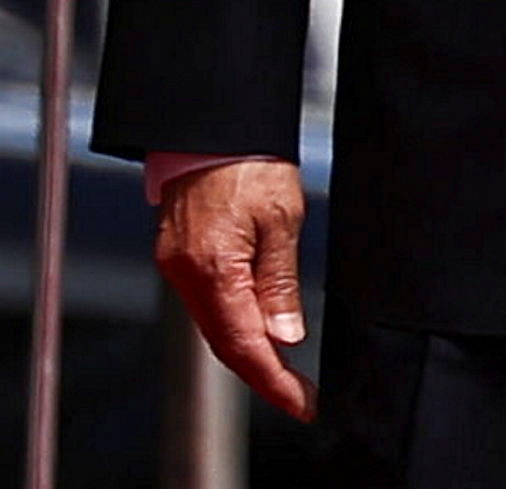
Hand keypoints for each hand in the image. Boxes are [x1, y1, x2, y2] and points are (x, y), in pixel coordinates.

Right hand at [155, 160, 314, 421]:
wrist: (211, 130)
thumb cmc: (249, 162)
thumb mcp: (282, 219)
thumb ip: (280, 281)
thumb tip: (285, 335)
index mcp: (214, 268)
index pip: (243, 343)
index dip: (272, 380)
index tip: (301, 401)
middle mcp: (187, 275)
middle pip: (224, 344)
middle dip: (263, 375)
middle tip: (300, 396)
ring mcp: (178, 269)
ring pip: (215, 328)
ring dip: (248, 353)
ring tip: (286, 373)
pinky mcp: (179, 260)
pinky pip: (207, 306)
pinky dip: (233, 327)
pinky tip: (258, 333)